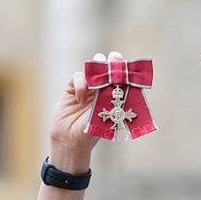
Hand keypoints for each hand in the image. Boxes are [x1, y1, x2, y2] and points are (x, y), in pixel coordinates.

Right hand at [47, 51, 122, 170]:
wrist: (72, 140)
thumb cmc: (94, 131)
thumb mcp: (108, 114)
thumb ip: (113, 98)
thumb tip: (123, 84)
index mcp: (116, 94)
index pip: (123, 76)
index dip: (126, 70)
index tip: (129, 68)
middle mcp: (103, 88)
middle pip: (110, 67)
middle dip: (114, 61)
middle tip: (115, 59)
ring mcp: (88, 86)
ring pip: (94, 67)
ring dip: (98, 67)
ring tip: (100, 74)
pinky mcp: (73, 87)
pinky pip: (78, 77)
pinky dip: (80, 84)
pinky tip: (81, 99)